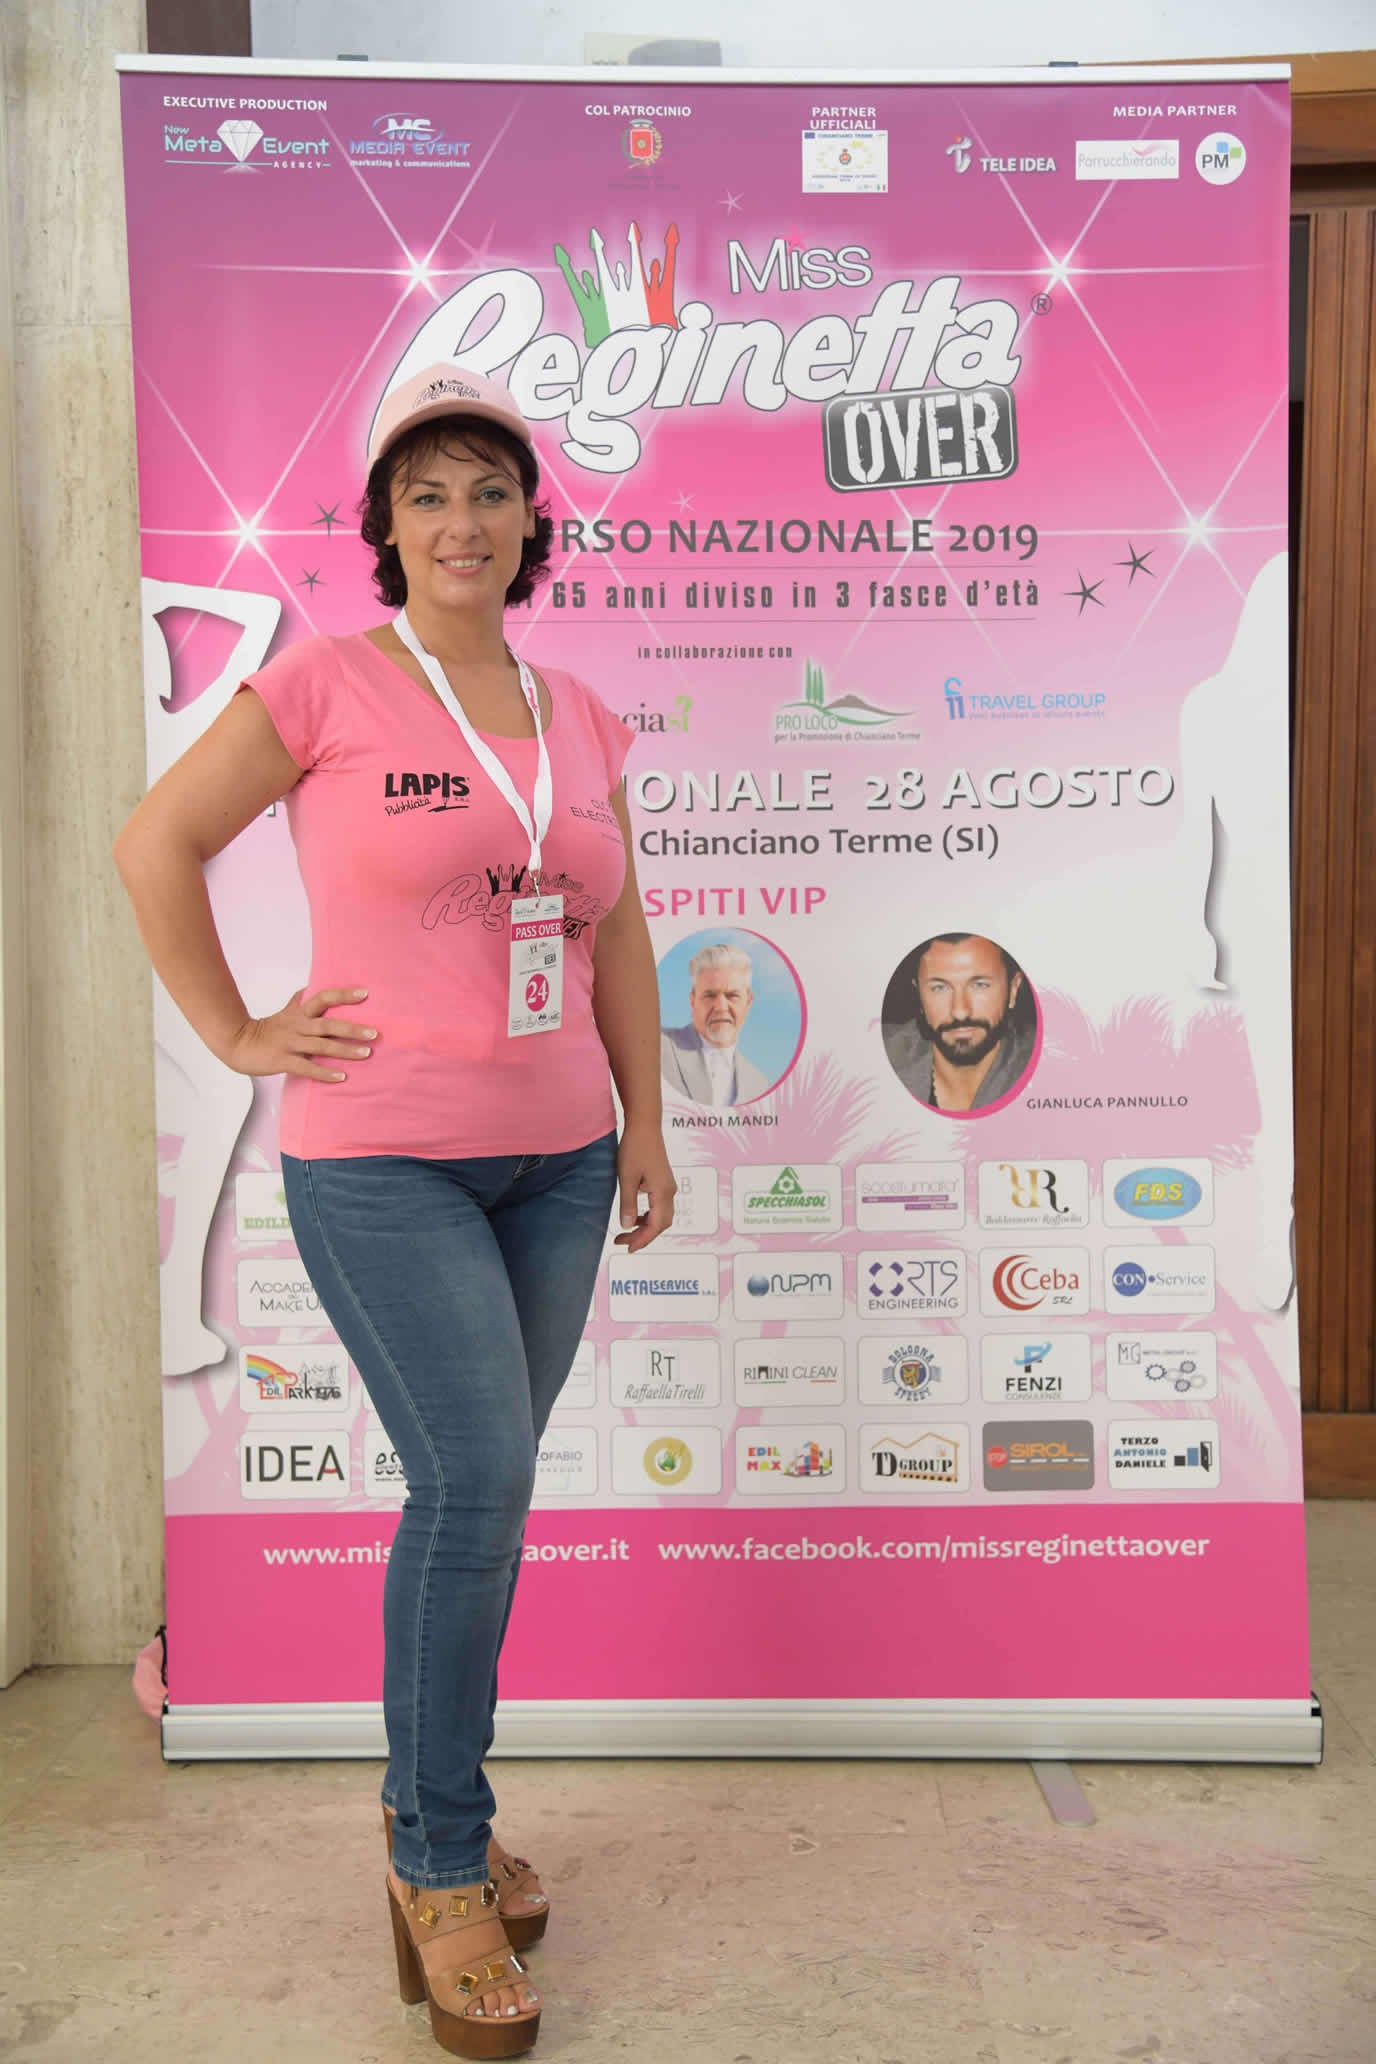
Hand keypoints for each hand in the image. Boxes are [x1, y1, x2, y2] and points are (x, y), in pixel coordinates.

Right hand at [222, 988, 376, 1080]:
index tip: (365, 993)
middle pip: (328, 1024)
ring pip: (321, 1046)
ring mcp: (290, 1044)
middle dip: (353, 1028)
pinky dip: (324, 1073)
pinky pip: (307, 1068)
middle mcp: (297, 1026)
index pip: (324, 998)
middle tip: (375, 1033)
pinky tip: (341, 1077)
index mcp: (299, 1013)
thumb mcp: (285, 1012)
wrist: (237, 1044)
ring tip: (366, 1053)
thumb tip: (311, 987)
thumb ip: (299, 1001)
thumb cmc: (266, 1029)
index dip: (344, 995)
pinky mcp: (283, 1061)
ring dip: (345, 1050)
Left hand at [614, 1124, 675, 1250]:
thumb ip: (628, 1204)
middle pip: (661, 1224)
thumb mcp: (627, 1178)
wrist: (645, 1125)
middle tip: (622, 1241)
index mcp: (662, 1192)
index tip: (627, 1248)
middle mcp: (669, 1191)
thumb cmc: (635, 1148)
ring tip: (625, 1231)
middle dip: (643, 1236)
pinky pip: (659, 1206)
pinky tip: (634, 1215)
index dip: (642, 1240)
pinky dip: (647, 1215)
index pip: (655, 1226)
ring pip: (661, 1216)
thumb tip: (627, 1226)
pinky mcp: (663, 1181)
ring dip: (645, 1226)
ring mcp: (668, 1186)